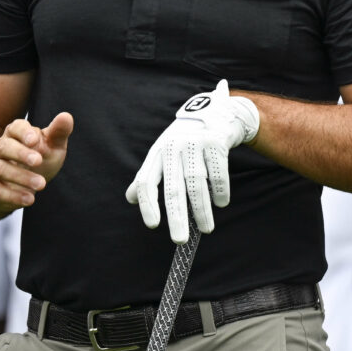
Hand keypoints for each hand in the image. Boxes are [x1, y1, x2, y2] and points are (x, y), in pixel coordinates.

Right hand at [0, 112, 73, 211]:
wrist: (24, 184)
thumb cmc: (41, 157)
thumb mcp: (53, 145)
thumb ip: (59, 132)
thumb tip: (66, 116)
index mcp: (15, 133)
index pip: (15, 127)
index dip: (23, 133)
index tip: (34, 140)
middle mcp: (0, 148)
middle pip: (4, 147)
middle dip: (20, 154)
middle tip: (38, 161)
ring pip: (0, 169)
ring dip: (21, 177)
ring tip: (41, 184)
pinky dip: (13, 196)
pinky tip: (30, 199)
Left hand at [125, 79, 258, 242]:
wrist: (213, 111)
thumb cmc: (184, 140)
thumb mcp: (163, 152)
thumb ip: (148, 174)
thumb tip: (131, 198)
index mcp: (158, 151)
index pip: (147, 181)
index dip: (148, 204)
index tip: (153, 226)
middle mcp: (174, 146)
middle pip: (173, 187)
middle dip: (177, 217)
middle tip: (179, 240)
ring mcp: (195, 142)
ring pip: (197, 183)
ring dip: (202, 210)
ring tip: (206, 228)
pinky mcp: (216, 141)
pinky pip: (218, 173)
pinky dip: (220, 191)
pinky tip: (221, 203)